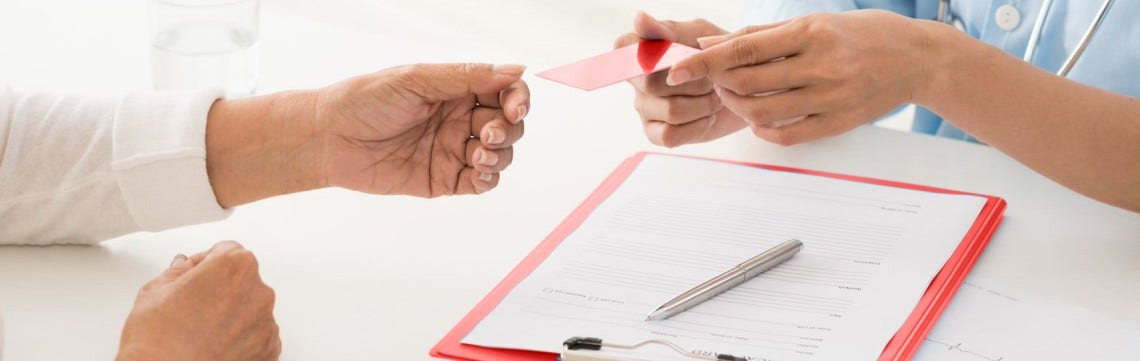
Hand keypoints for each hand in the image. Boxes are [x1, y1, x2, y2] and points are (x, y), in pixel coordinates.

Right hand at [116, 241, 279, 360]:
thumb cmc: (157, 338)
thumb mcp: (155, 289)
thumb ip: (178, 271)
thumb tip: (184, 266)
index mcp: (235, 266)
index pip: (226, 251)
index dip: (205, 263)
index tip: (194, 275)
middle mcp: (259, 291)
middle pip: (242, 280)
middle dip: (220, 288)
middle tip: (193, 306)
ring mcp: (267, 323)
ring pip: (250, 308)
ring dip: (232, 314)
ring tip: (202, 330)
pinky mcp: (269, 349)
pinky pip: (257, 335)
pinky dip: (241, 338)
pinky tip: (215, 344)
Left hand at [205, 63, 529, 206]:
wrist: (328, 138)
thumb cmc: (365, 100)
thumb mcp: (417, 79)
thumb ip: (468, 76)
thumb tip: (516, 69)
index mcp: (456, 90)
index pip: (504, 91)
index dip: (518, 99)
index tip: (515, 108)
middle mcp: (459, 119)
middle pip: (508, 126)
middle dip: (507, 130)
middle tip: (486, 133)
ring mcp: (453, 150)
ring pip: (499, 156)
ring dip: (500, 156)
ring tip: (478, 153)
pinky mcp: (444, 180)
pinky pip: (479, 183)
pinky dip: (488, 179)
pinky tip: (478, 172)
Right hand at [614, 12, 746, 146]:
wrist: (742, 87)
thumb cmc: (716, 56)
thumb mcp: (698, 34)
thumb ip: (667, 29)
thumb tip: (639, 18)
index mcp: (641, 51)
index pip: (624, 48)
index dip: (646, 53)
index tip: (675, 55)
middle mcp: (637, 81)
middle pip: (654, 84)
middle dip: (695, 82)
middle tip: (712, 78)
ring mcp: (644, 108)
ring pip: (670, 111)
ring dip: (703, 105)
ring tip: (715, 98)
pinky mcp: (655, 133)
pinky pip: (670, 135)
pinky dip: (696, 127)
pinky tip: (708, 118)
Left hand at [669, 10, 934, 144]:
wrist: (918, 59)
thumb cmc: (861, 35)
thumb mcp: (813, 21)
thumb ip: (761, 36)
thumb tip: (712, 44)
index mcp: (810, 33)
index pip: (744, 49)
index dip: (706, 61)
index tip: (677, 68)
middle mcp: (820, 65)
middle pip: (747, 82)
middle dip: (719, 83)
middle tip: (714, 79)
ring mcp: (830, 97)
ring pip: (761, 111)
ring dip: (736, 106)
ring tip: (734, 96)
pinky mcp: (837, 123)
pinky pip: (785, 134)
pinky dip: (761, 128)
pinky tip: (758, 118)